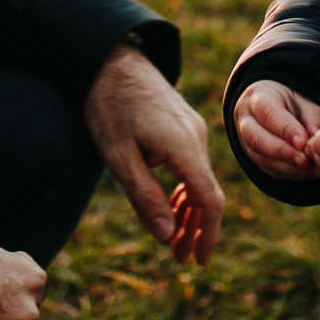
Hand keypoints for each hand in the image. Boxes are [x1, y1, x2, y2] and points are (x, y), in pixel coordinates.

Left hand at [84, 44, 224, 264]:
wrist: (110, 59)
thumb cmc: (109, 106)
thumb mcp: (119, 156)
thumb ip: (145, 196)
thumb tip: (168, 237)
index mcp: (184, 146)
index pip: (210, 200)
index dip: (208, 235)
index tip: (199, 261)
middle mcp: (197, 137)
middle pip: (207, 193)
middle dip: (196, 230)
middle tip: (181, 259)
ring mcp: (192, 129)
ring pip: (200, 179)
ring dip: (189, 211)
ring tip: (174, 240)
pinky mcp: (183, 124)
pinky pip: (192, 164)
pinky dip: (185, 189)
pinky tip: (172, 205)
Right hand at [234, 80, 319, 180]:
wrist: (274, 108)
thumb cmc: (291, 102)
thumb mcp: (304, 100)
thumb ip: (312, 116)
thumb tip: (315, 138)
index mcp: (257, 98)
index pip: (267, 114)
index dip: (286, 129)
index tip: (303, 142)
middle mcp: (246, 121)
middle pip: (257, 139)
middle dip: (283, 151)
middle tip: (306, 159)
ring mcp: (246, 142)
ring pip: (262, 158)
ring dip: (289, 166)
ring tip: (312, 167)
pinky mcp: (254, 159)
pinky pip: (270, 170)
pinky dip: (291, 173)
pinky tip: (308, 172)